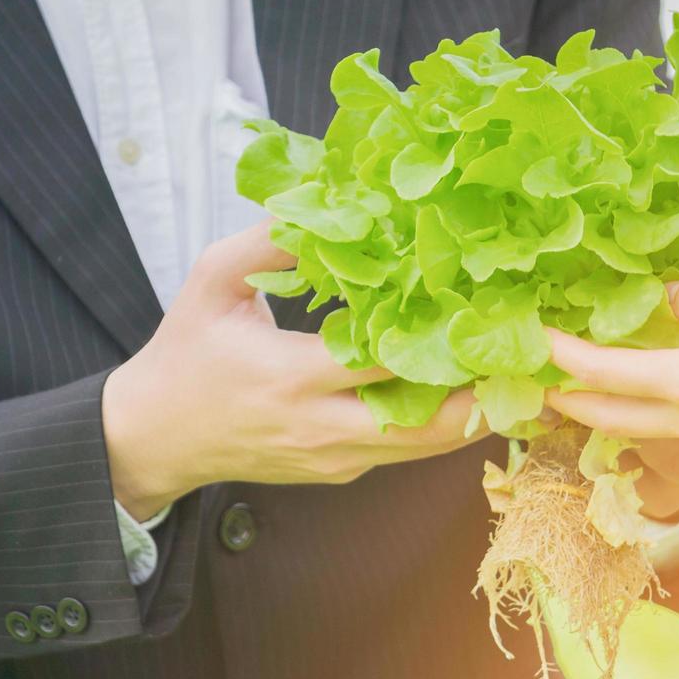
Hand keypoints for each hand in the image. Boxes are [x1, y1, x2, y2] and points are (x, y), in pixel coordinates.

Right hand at [102, 221, 482, 519]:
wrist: (155, 435)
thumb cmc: (186, 351)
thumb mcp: (213, 281)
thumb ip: (270, 242)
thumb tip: (331, 206)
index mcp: (291, 375)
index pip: (386, 359)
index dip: (440, 334)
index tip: (483, 303)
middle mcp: (321, 425)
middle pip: (424, 419)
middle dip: (479, 387)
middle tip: (523, 349)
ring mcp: (334, 456)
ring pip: (424, 446)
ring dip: (471, 411)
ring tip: (514, 370)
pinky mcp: (339, 471)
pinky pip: (402, 452)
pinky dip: (438, 424)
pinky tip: (465, 387)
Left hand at [545, 279, 678, 465]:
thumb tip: (664, 297)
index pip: (603, 373)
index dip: (563, 354)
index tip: (535, 334)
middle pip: (603, 417)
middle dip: (562, 397)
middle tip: (531, 374)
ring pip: (633, 428)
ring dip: (595, 408)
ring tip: (572, 381)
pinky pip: (665, 428)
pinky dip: (636, 410)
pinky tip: (640, 386)